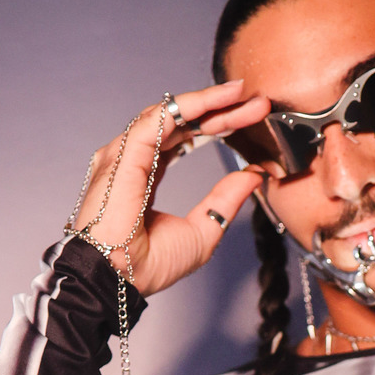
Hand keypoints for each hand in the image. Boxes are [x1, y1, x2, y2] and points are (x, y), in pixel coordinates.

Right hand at [70, 82, 272, 294]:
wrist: (119, 279)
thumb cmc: (147, 265)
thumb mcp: (203, 230)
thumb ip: (225, 199)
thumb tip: (253, 175)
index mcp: (146, 176)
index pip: (184, 139)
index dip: (216, 125)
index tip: (249, 118)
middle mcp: (133, 159)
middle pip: (180, 123)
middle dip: (220, 109)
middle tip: (255, 102)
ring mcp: (126, 154)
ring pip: (170, 115)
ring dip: (208, 102)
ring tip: (240, 95)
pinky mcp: (124, 154)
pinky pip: (159, 119)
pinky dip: (188, 106)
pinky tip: (216, 100)